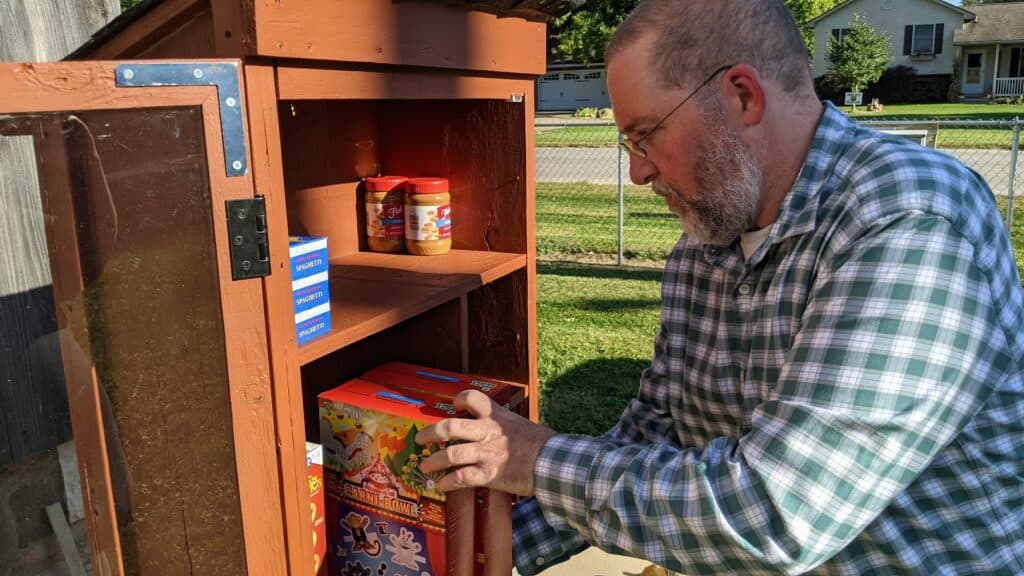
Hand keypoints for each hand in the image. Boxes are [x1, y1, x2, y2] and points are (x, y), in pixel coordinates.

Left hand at [416, 389, 556, 495]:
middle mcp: (487, 431)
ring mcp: (486, 453)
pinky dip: (447, 483)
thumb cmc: (539, 444)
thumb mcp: (518, 424)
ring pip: (451, 454)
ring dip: (433, 462)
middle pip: (450, 427)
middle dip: (430, 433)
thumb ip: (500, 424)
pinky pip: (461, 478)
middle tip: (420, 439)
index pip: (471, 397)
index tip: (453, 406)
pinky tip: (441, 486)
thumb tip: (485, 428)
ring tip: (425, 467)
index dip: (459, 400)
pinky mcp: (489, 474)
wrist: (552, 462)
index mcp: (496, 416)